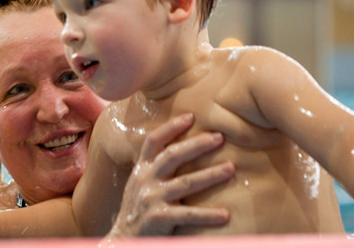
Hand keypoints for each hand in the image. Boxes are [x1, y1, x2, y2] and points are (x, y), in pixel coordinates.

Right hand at [107, 113, 234, 237]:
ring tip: (231, 168)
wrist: (122, 241)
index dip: (171, 127)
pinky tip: (225, 215)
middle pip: (172, 156)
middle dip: (197, 145)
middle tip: (219, 137)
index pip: (153, 141)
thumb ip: (155, 168)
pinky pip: (188, 214)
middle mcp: (144, 180)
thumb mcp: (140, 184)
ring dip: (210, 174)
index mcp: (141, 169)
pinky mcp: (159, 219)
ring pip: (185, 182)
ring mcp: (151, 199)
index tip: (191, 116)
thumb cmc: (138, 210)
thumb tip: (183, 150)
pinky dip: (208, 214)